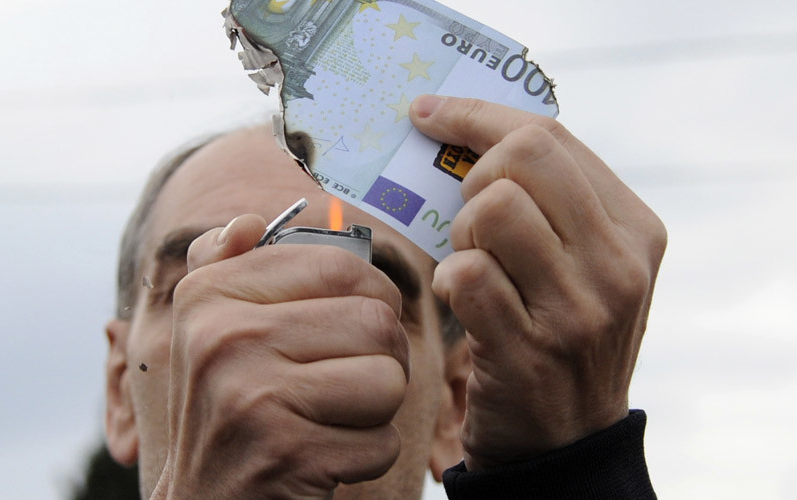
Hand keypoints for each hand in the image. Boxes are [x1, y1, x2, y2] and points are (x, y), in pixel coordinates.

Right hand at [151, 216, 409, 498]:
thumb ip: (225, 266)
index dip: (370, 300)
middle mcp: (222, 338)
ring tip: (328, 420)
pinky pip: (383, 440)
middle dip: (380, 359)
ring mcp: (251, 397)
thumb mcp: (208, 333)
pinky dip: (366, 456)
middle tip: (343, 384)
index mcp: (209, 295)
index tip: (347, 329)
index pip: (342, 267)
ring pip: (389, 379)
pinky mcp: (286, 454)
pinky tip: (321, 459)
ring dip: (375, 410)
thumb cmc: (228, 411)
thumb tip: (247, 221)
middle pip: (376, 322)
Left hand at [410, 96, 666, 468]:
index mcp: (634, 228)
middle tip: (472, 221)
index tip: (429, 113)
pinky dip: (451, 281)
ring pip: (493, 208)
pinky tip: (466, 303)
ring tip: (475, 267)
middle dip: (473, 178)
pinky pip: (466, 272)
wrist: (569, 442)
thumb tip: (459, 133)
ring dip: (462, 234)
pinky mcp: (532, 349)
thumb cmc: (562, 336)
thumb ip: (548, 203)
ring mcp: (580, 308)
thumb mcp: (583, 265)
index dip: (476, 115)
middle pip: (522, 156)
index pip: (549, 135)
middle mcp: (617, 262)